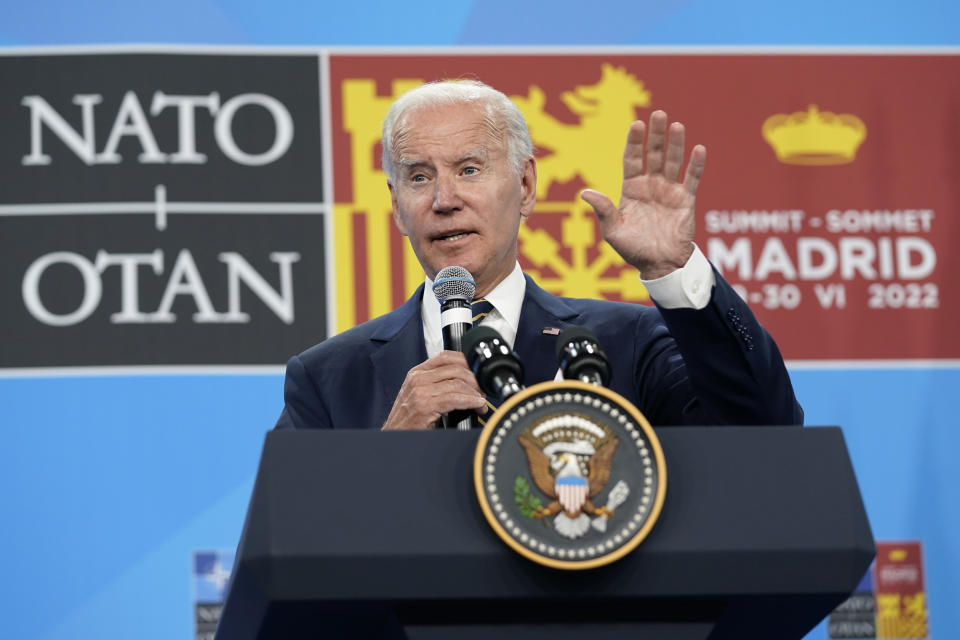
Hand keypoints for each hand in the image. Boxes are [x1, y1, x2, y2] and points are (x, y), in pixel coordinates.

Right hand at [381, 351, 487, 429]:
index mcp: (417, 373)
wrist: (394, 437)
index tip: (479, 373)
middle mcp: (418, 379)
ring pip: (458, 383)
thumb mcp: (420, 395)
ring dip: (476, 393)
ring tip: (481, 402)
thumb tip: (465, 382)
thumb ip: (437, 384)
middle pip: (456, 369)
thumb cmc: (408, 420)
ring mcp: (420, 392)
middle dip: (475, 380)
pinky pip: (455, 398)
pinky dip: (470, 401)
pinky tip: (477, 406)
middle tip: (483, 392)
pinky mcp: (425, 406)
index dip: (468, 363)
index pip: (447, 357)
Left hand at [581, 110, 705, 279]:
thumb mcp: (613, 231)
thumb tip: (584, 193)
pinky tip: (698, 149)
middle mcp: (651, 185)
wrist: (659, 265)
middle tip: (659, 114)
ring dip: (675, 144)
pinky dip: (695, 165)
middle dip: (656, 135)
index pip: (632, 159)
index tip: (636, 125)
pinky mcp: (685, 200)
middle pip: (654, 154)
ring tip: (676, 125)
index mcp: (632, 189)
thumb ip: (603, 210)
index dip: (634, 142)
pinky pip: (691, 179)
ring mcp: (669, 190)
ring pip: (673, 161)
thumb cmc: (633, 249)